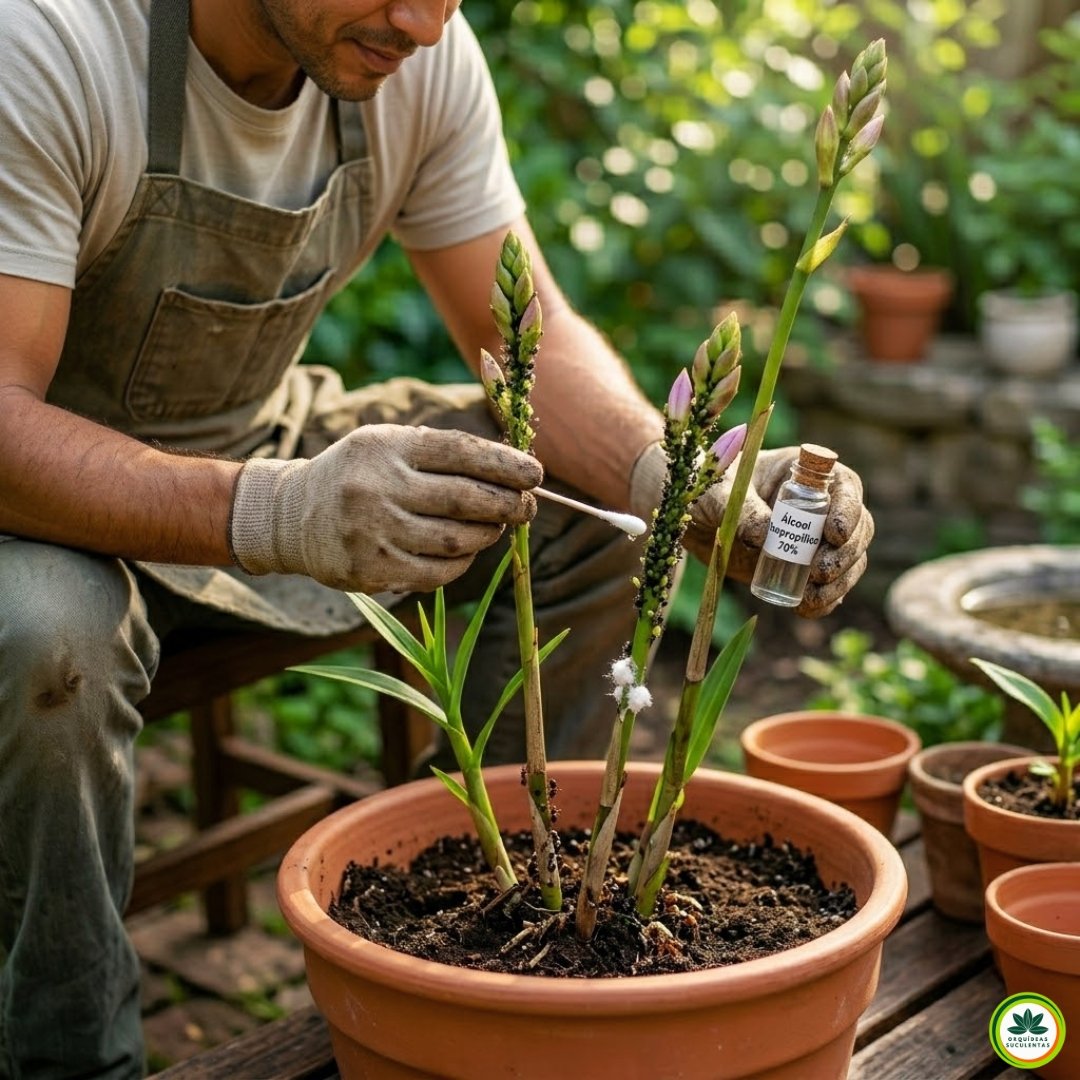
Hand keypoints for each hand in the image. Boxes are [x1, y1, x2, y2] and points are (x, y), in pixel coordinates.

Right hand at [229, 424, 541, 593]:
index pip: (459, 452)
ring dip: (487, 536)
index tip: (536, 474)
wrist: (292, 516)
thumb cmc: (359, 475)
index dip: (504, 464)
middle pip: (463, 499)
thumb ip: (443, 451)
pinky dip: (462, 564)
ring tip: (496, 527)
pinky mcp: (369, 569)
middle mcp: (377, 487)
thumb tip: (513, 468)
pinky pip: (436, 573)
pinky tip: (466, 553)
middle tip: (528, 506)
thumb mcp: (389, 444)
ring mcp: (371, 531)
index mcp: (386, 446)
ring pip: (454, 541)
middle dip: (507, 504)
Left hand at [630, 442, 872, 616]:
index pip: (845, 487)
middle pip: (858, 528)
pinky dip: (824, 601)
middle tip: (820, 571)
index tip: (834, 533)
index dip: (849, 510)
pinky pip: (826, 587)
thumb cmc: (704, 489)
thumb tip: (765, 535)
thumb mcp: (716, 493)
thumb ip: (740, 510)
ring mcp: (813, 540)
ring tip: (814, 596)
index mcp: (803, 474)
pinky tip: (809, 609)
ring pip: (848, 561)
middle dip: (846, 554)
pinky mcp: (801, 568)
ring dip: (840, 582)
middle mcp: (818, 506)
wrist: (691, 518)